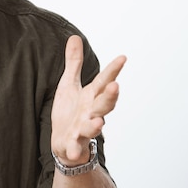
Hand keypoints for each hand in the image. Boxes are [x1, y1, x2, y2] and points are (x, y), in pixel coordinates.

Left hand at [51, 35, 126, 164]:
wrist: (64, 144)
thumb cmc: (69, 113)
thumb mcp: (69, 84)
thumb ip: (74, 63)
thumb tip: (75, 37)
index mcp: (91, 97)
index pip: (104, 82)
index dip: (113, 70)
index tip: (122, 58)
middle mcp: (91, 113)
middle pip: (103, 104)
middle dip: (110, 97)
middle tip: (115, 86)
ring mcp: (83, 129)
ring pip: (92, 127)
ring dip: (95, 125)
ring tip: (99, 123)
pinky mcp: (72, 144)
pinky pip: (74, 148)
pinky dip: (75, 150)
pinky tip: (74, 151)